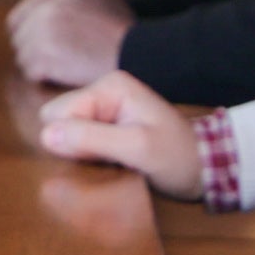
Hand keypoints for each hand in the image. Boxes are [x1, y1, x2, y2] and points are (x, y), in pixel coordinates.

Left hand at [7, 0, 134, 86]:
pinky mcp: (41, 56)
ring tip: (71, 68)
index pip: (20, 17)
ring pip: (24, 58)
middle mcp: (43, 6)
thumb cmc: (122, 31)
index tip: (49, 48)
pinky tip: (70, 76)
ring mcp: (40, 30)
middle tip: (61, 62)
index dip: (32, 36)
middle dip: (35, 52)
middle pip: (19, 38)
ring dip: (42, 67)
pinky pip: (32, 75)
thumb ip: (66, 3)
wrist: (138, 50)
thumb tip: (42, 14)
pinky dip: (47, 80)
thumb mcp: (94, 0)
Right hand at [34, 71, 204, 196]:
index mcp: (109, 86)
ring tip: (113, 162)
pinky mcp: (106, 127)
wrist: (208, 168)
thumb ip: (91, 139)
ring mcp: (104, 109)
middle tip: (108, 159)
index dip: (71, 140)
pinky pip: (79, 141)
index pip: (59, 113)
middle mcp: (103, 91)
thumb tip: (47, 136)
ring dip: (82, 154)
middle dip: (74, 145)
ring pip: (66, 132)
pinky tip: (112, 164)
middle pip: (58, 120)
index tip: (102, 157)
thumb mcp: (137, 149)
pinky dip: (89, 157)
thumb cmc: (178, 157)